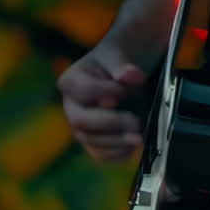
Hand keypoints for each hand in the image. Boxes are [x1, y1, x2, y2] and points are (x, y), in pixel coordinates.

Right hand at [58, 45, 148, 161]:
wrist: (122, 74)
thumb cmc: (116, 62)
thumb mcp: (118, 55)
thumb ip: (121, 65)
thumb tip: (129, 75)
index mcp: (71, 81)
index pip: (83, 90)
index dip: (105, 92)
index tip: (125, 91)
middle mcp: (70, 106)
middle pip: (80, 120)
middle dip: (111, 123)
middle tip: (136, 122)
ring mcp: (79, 126)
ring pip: (91, 141)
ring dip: (117, 142)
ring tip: (138, 137)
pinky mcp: (92, 142)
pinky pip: (99, 154)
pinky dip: (117, 153)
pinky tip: (133, 147)